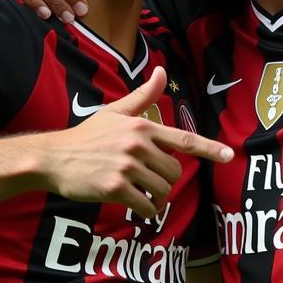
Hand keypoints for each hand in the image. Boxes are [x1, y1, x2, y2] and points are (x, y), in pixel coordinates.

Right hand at [42, 67, 232, 219]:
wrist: (53, 158)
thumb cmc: (87, 136)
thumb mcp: (115, 112)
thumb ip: (143, 96)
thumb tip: (162, 70)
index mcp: (142, 126)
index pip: (183, 139)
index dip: (209, 149)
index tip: (228, 156)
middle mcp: (137, 144)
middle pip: (174, 172)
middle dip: (166, 181)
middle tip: (148, 182)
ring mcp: (126, 166)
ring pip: (162, 191)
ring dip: (156, 199)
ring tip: (140, 194)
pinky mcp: (115, 188)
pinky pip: (146, 207)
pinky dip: (145, 211)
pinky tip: (134, 205)